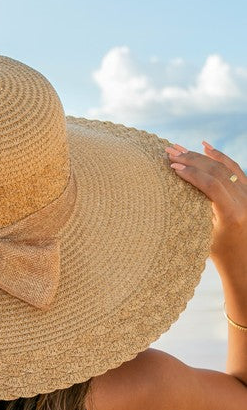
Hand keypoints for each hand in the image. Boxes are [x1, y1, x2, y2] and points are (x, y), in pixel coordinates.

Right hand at [165, 141, 246, 276]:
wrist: (244, 262)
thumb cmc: (220, 255)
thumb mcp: (205, 235)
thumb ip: (198, 211)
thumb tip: (177, 189)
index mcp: (233, 213)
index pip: (211, 184)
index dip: (191, 173)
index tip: (173, 165)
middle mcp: (245, 200)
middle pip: (217, 171)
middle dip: (192, 159)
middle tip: (170, 152)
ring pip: (225, 167)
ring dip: (201, 156)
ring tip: (180, 148)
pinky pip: (234, 169)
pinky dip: (219, 157)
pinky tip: (206, 146)